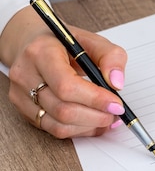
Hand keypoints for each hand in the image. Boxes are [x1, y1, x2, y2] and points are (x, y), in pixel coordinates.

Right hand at [0, 6, 127, 137]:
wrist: (31, 43)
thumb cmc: (63, 44)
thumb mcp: (92, 40)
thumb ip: (111, 56)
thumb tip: (117, 83)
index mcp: (41, 53)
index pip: (66, 85)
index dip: (95, 99)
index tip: (117, 103)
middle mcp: (25, 75)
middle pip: (63, 110)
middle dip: (97, 116)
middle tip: (116, 112)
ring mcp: (21, 95)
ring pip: (59, 125)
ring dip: (90, 126)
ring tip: (108, 117)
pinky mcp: (24, 110)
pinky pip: (55, 130)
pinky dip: (80, 130)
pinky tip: (94, 122)